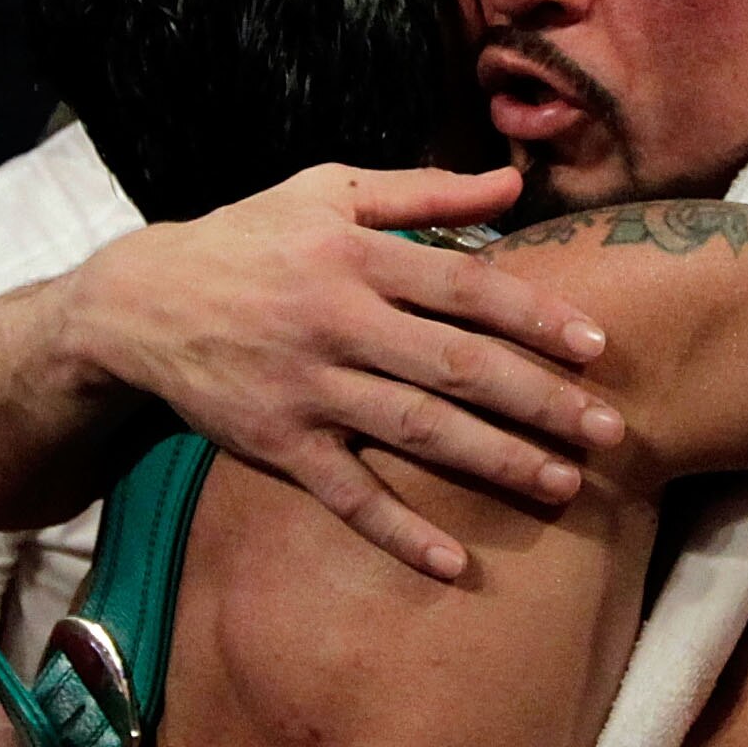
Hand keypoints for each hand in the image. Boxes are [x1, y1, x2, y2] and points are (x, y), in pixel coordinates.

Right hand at [71, 164, 623, 578]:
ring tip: (564, 484)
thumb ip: (423, 192)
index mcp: (356, 258)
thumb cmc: (248, 240)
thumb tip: (512, 183)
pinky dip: (399, 531)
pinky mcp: (277, 444)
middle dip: (540, 401)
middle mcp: (337, 323)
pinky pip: (346, 496)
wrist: (138, 304)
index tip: (599, 347)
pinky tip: (455, 563)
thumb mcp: (326, 193)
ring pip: (416, 432)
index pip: (466, 289)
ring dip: (495, 461)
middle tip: (610, 431)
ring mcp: (307, 390)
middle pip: (456, 367)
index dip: (536, 317)